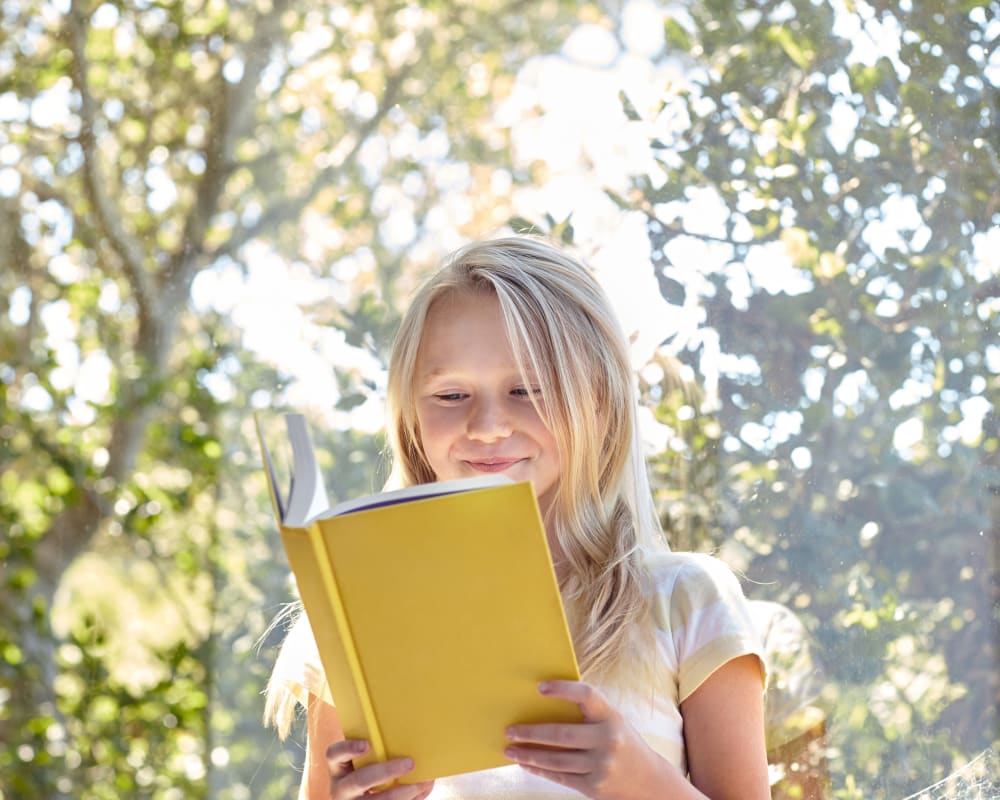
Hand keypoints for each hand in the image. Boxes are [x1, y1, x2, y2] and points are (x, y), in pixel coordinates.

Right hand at [325, 739, 434, 799]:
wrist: (361, 799)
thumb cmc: (367, 773)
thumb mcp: (363, 763)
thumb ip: (379, 751)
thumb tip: (414, 740)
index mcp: (338, 768)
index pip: (333, 754)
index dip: (348, 748)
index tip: (366, 744)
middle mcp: (341, 788)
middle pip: (359, 780)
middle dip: (387, 771)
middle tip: (410, 763)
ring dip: (403, 792)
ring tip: (422, 783)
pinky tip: (421, 791)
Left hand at [503, 681, 672, 799]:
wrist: (651, 783)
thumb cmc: (623, 744)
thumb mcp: (613, 723)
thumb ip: (588, 715)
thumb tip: (543, 708)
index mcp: (612, 717)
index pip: (586, 695)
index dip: (563, 689)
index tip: (540, 688)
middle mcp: (609, 740)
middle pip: (561, 734)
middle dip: (531, 732)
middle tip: (510, 730)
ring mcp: (602, 766)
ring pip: (556, 760)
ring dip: (529, 754)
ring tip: (511, 749)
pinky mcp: (595, 787)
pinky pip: (560, 777)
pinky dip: (540, 769)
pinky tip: (527, 763)